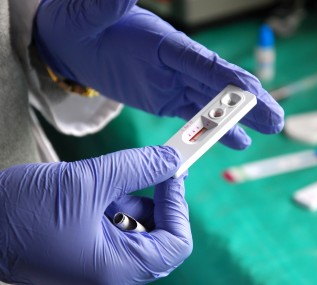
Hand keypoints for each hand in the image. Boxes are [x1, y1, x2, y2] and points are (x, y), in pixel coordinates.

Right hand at [0, 146, 191, 284]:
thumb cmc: (22, 211)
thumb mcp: (88, 181)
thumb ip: (137, 167)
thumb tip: (171, 159)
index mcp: (117, 269)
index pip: (176, 244)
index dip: (178, 206)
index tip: (173, 172)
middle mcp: (113, 272)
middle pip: (160, 236)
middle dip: (158, 199)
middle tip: (153, 167)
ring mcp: (100, 262)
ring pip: (138, 227)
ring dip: (133, 198)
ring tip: (107, 182)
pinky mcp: (90, 249)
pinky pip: (118, 226)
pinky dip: (116, 203)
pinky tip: (97, 190)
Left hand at [34, 0, 283, 149]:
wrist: (75, 42)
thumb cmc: (82, 24)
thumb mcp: (90, 14)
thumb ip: (110, 4)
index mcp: (166, 43)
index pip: (203, 62)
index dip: (229, 79)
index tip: (254, 95)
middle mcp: (177, 63)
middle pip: (219, 84)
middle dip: (247, 103)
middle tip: (276, 120)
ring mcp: (174, 82)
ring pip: (212, 103)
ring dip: (237, 119)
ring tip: (267, 131)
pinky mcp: (166, 99)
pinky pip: (193, 116)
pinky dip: (213, 129)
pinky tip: (235, 140)